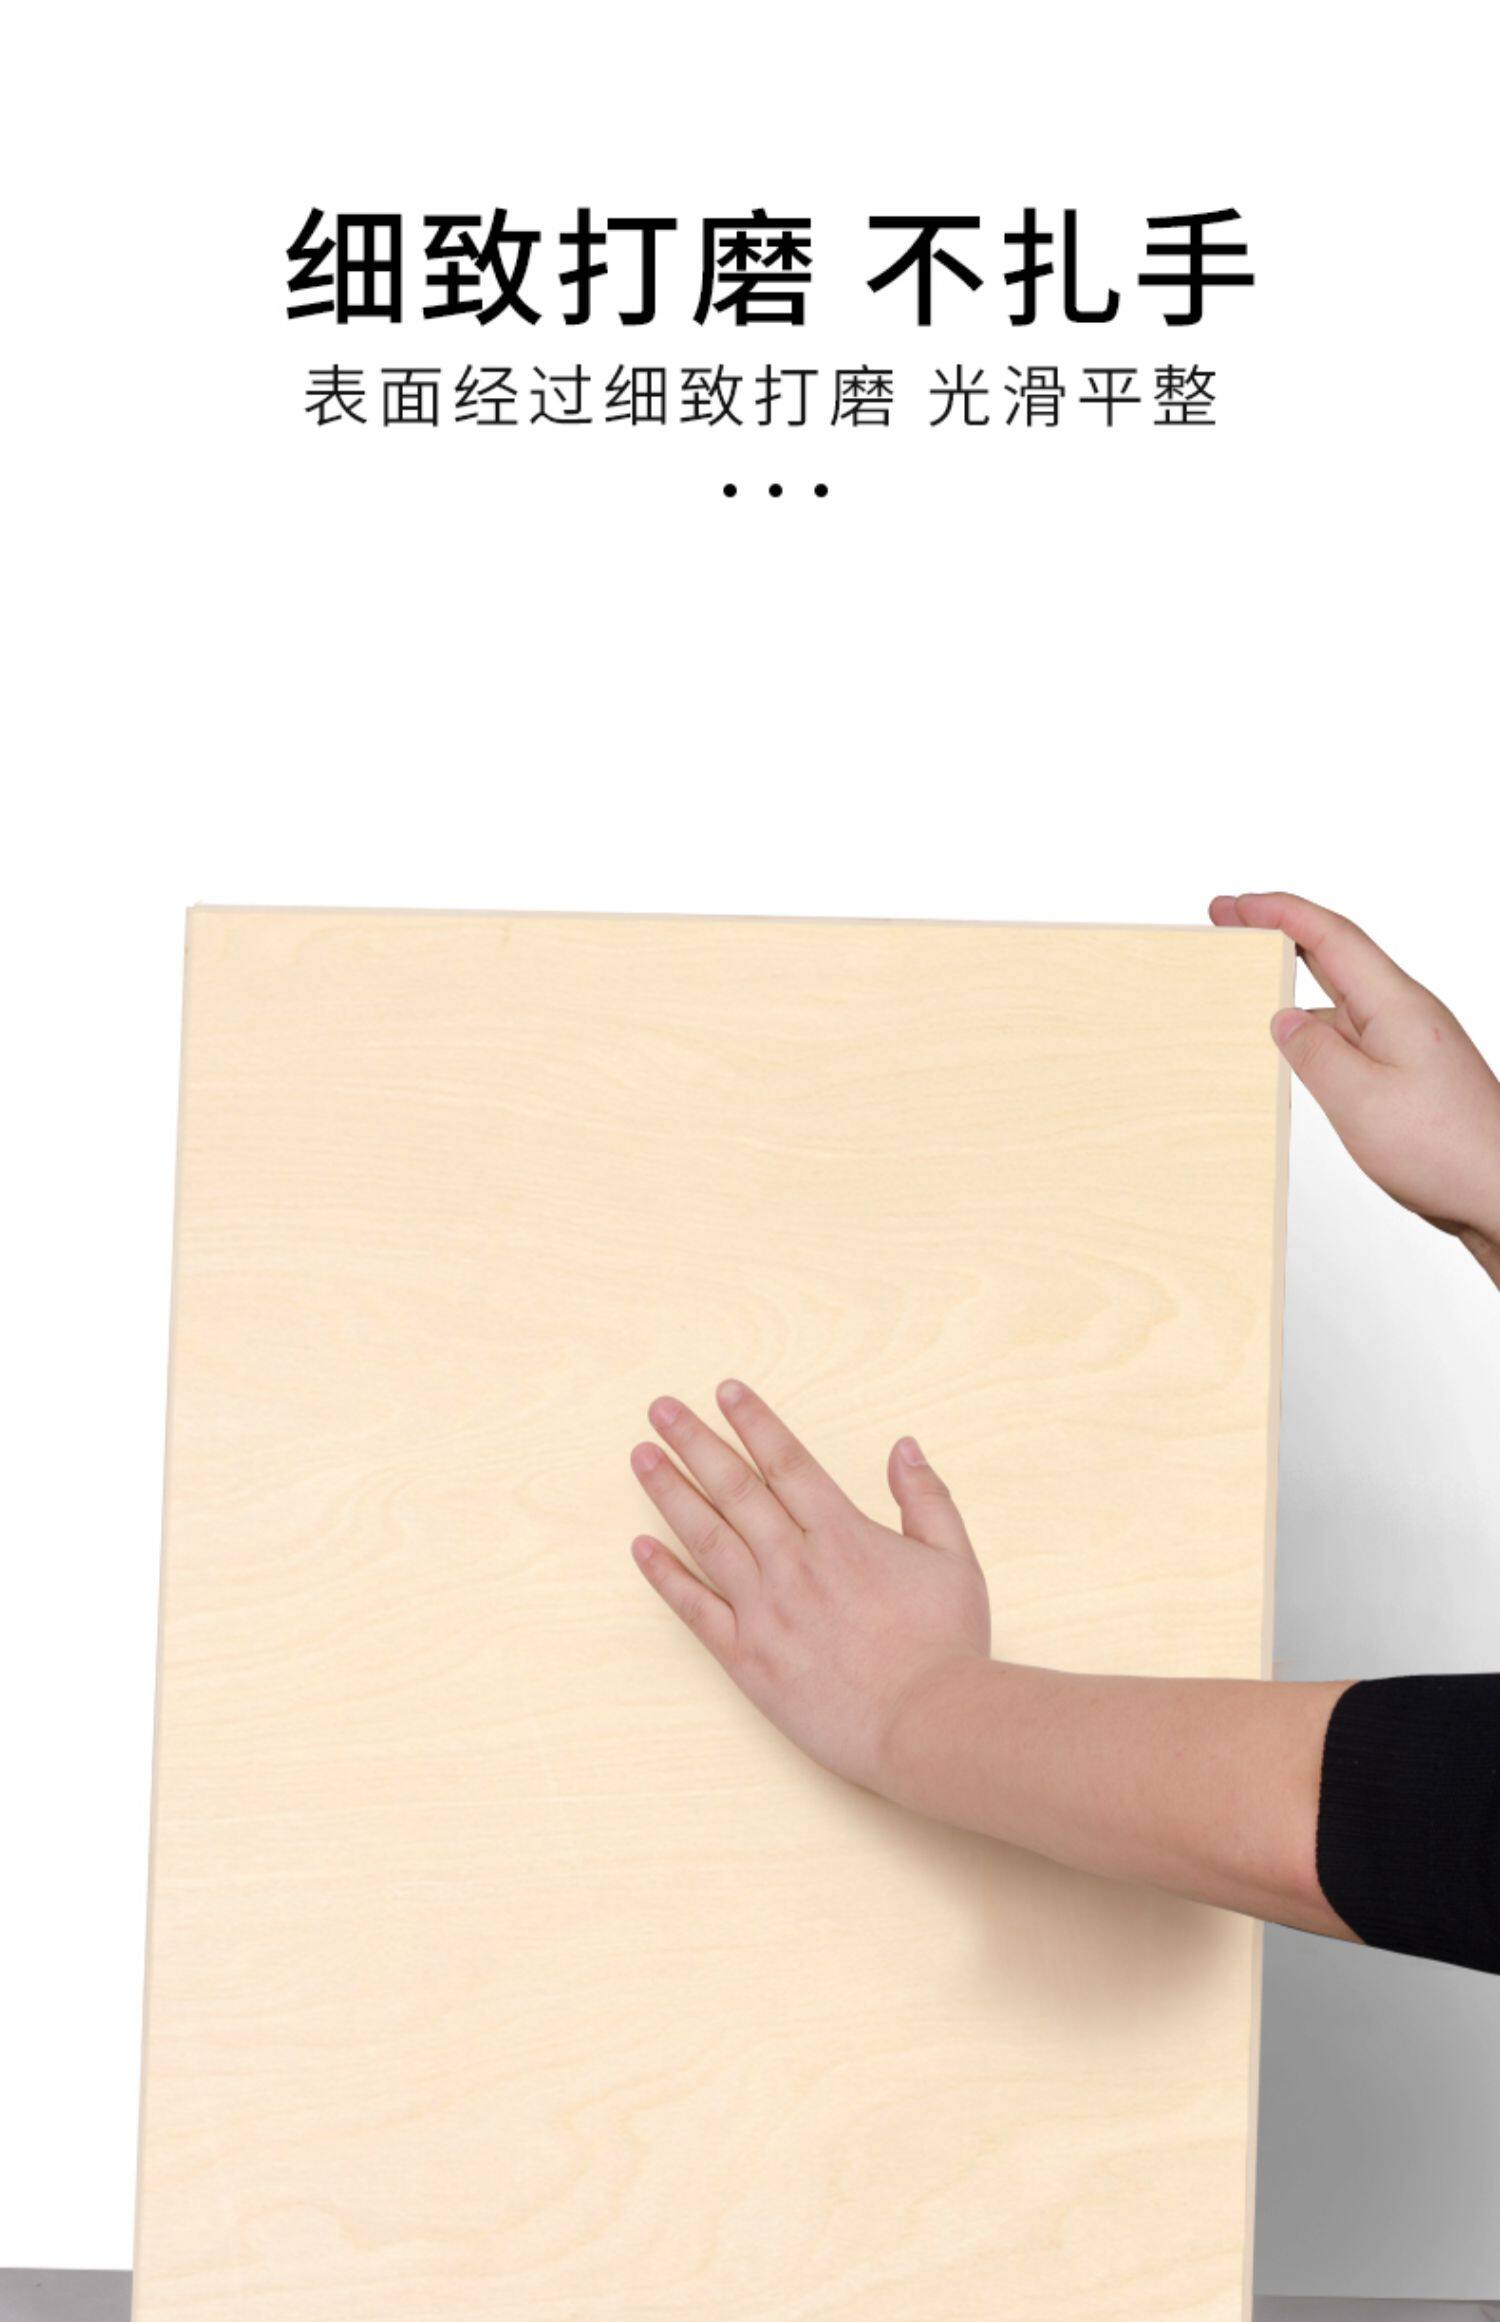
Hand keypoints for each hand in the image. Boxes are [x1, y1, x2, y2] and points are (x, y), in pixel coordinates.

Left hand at [629, 1381, 991, 1795]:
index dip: (753, 1422)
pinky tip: (641, 1547)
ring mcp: (766, 1610)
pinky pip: (695, 1610)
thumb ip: (926, 1498)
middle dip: (695, 1442)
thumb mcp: (953, 1559)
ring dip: (670, 1493)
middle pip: (735, 1488)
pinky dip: (666, 1577)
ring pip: (706, 1537)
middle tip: (661, 1409)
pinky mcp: (748, 1659)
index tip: (724, 1392)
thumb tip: (903, 1446)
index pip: (786, 1462)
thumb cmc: (946, 1648)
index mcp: (843, 1534)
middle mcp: (795, 1563)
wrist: (926, 1726)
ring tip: (641, 1457)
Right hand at [1210, 891, 1499, 1280]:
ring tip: (1243, 990)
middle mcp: (1403, 1014)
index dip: (1277, 912)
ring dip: (1290, 987)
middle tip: (1228, 922)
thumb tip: (1282, 1021)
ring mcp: (1406, 1043)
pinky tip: (1290, 1050)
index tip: (1232, 904)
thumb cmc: (1446, 1149)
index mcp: (1396, 1005)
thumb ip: (1312, 1053)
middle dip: (1277, 933)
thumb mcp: (1358, 1100)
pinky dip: (1311, 1031)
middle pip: (1334, 954)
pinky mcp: (1405, 1073)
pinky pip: (1348, 1036)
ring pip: (1338, 1000)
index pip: (1330, 937)